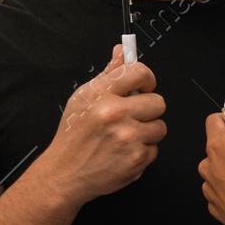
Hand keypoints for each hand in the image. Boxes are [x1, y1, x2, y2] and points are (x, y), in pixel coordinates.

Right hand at [42, 44, 165, 204]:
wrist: (64, 174)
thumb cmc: (73, 136)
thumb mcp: (84, 98)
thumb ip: (108, 74)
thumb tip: (122, 50)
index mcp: (101, 95)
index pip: (140, 72)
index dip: (146, 79)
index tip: (143, 86)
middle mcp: (115, 114)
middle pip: (158, 102)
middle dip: (147, 110)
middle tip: (131, 117)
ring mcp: (128, 138)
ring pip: (160, 127)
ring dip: (147, 132)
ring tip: (125, 136)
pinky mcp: (136, 159)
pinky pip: (155, 149)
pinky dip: (142, 151)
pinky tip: (123, 152)